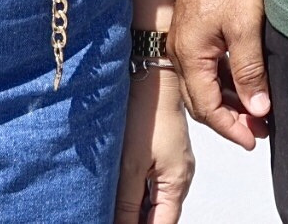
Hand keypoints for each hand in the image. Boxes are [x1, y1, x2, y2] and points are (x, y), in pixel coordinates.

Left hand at [113, 66, 194, 223]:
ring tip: (111, 209)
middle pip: (158, 216)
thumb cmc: (146, 115)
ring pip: (153, 201)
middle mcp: (179, 177)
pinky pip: (150, 184)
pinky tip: (117, 193)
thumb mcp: (130, 166)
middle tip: (109, 217)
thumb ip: (126, 203)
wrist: (152, 77)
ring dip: (134, 209)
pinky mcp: (162, 155)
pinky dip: (135, 193)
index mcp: (176, 184)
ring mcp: (172, 165)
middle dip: (136, 221)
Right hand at [171, 0, 272, 147]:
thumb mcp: (246, 28)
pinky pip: (205, 69)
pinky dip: (224, 82)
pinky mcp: (191, 33)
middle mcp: (179, 53)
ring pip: (203, 86)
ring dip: (229, 102)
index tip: (254, 139)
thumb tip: (258, 110)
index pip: (208, 109)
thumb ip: (251, 72)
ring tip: (257, 110)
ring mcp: (183, 43)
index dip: (231, 129)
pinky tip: (245, 84)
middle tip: (259, 130)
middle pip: (202, 102)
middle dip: (230, 121)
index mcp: (189, 56)